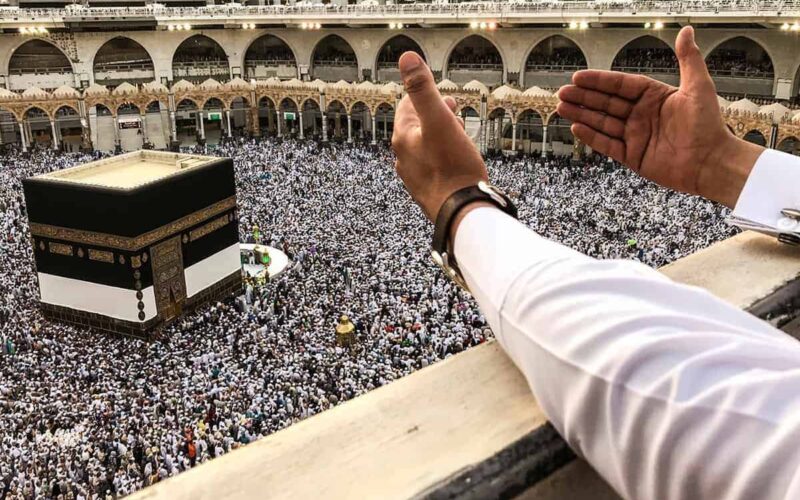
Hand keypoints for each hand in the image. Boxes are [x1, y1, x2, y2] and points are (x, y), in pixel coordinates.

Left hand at [392, 52, 487, 221]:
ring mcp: (414, 176)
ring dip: (440, 136)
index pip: (407, 106)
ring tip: (458, 133)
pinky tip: (457, 161)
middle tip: (453, 110)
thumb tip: (407, 59)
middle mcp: (403, 157)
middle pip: (416, 126)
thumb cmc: (453, 168)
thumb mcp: (440, 120)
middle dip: (434, 115)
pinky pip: (432, 166)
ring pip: (424, 147)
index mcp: (403, 138)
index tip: (443, 96)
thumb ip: (422, 89)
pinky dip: (443, 156)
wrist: (461, 212)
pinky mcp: (427, 190)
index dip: (425, 96)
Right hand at [557, 26, 762, 207]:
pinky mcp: (633, 156)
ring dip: (582, 114)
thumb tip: (686, 30)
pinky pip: (607, 144)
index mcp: (654, 97)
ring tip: (562, 107)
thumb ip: (688, 59)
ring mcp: (635, 136)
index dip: (599, 81)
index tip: (579, 76)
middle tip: (563, 92)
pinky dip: (591, 137)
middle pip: (606, 103)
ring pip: (602, 122)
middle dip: (584, 97)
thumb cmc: (709, 125)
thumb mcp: (698, 87)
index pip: (621, 85)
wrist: (711, 162)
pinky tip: (576, 127)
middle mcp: (642, 115)